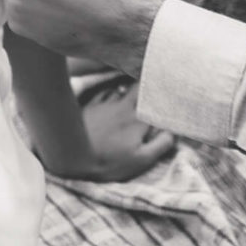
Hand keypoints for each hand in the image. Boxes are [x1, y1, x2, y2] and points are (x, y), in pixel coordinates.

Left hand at [43, 77, 175, 181]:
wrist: (72, 155)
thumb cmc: (109, 161)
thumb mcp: (140, 160)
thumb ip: (161, 144)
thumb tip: (173, 132)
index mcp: (139, 119)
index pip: (157, 99)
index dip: (164, 93)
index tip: (171, 91)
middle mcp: (124, 106)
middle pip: (139, 87)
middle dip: (147, 84)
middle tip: (154, 84)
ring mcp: (106, 104)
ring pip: (122, 88)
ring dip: (129, 88)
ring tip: (134, 89)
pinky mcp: (91, 106)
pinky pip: (105, 92)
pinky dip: (112, 91)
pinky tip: (112, 94)